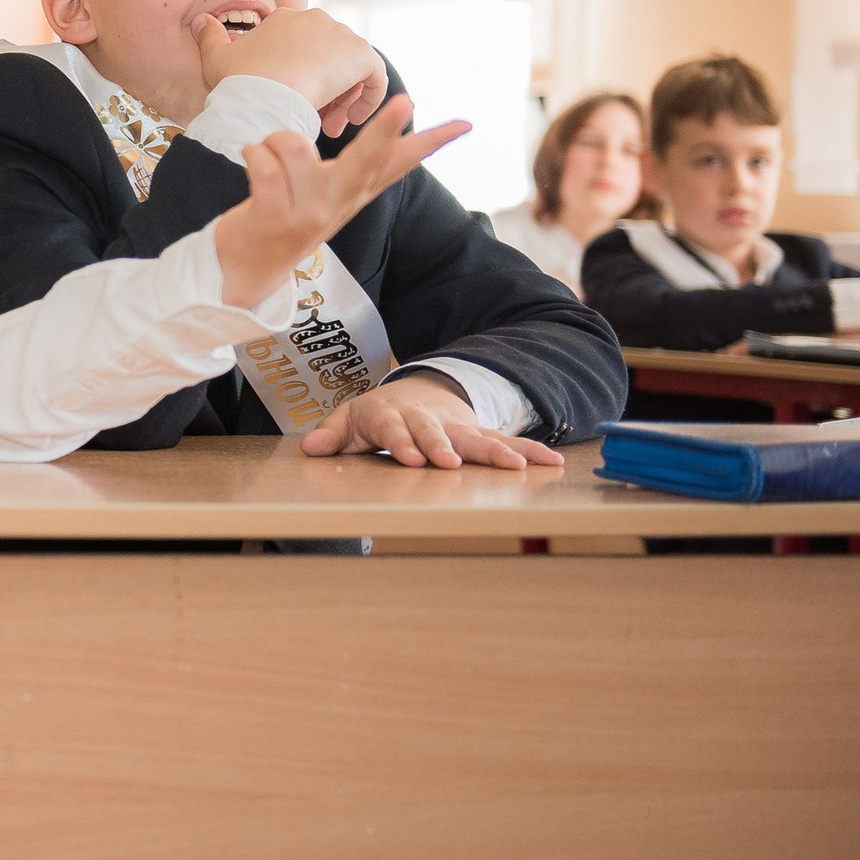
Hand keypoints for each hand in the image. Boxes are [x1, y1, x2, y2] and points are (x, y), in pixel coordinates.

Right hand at [192, 8, 387, 135]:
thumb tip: (199, 21)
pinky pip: (374, 76)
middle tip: (316, 118)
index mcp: (286, 18)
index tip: (294, 99)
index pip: (304, 45)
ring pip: (351, 68)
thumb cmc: (238, 81)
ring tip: (330, 125)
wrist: (262, 96)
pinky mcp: (360, 54)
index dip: (301, 74)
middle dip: (325, 88)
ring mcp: (340, 34)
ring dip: (343, 98)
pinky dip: (367, 97)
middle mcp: (316, 19)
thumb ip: (209, 36)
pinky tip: (350, 120)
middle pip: (330, 57)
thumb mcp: (215, 56)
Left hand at [213, 96, 468, 307]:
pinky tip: (252, 159)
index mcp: (355, 193)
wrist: (248, 271)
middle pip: (367, 159)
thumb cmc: (287, 216)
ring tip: (267, 155)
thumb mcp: (331, 195)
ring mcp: (308, 213)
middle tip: (406, 100)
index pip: (400, 163)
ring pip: (295, 146)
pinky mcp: (273, 219)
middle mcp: (338, 203)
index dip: (433, 141)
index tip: (466, 123)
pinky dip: (253, 153)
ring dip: (274, 140)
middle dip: (385, 128)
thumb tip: (397, 128)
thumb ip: (361, 166)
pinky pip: (264, 165)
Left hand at [299, 373, 564, 469]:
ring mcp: (456, 427)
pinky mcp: (478, 435)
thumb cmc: (378, 413)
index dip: (400, 441)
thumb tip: (309, 447)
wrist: (415, 393)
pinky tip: (550, 463)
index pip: (392, 428)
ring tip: (514, 467)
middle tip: (450, 463)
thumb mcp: (350, 419)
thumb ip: (331, 434)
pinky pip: (506, 442)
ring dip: (494, 451)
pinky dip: (528, 452)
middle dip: (441, 446)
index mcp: (392, 415)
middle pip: (434, 433)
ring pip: (475, 438)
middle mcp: (427, 420)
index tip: (407, 457)